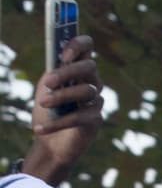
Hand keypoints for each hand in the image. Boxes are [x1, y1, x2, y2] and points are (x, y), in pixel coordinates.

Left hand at [28, 35, 103, 185]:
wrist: (50, 142)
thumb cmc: (49, 109)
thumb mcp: (47, 86)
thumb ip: (54, 71)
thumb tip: (57, 59)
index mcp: (78, 69)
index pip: (87, 47)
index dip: (78, 45)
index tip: (63, 54)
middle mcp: (92, 82)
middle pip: (89, 67)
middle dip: (67, 72)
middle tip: (47, 82)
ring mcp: (96, 101)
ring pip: (86, 91)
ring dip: (61, 96)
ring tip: (42, 103)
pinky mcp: (95, 120)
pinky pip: (79, 117)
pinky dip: (57, 123)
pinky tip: (40, 129)